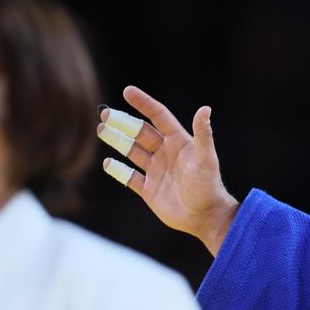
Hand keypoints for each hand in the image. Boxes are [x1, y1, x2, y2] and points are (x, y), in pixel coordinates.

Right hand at [97, 86, 239, 254]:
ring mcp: (156, 171)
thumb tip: (205, 108)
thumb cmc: (208, 186)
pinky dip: (117, 170)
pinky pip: (129, 177)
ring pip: (132, 151)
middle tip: (104, 114)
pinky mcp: (149, 190)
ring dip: (117, 140)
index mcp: (178, 142)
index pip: (158, 117)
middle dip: (122, 122)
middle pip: (140, 133)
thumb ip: (203, 135)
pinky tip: (107, 162)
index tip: (127, 91)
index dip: (144, 104)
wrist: (205, 217)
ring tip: (101, 130)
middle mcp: (165, 154)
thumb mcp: (205, 159)